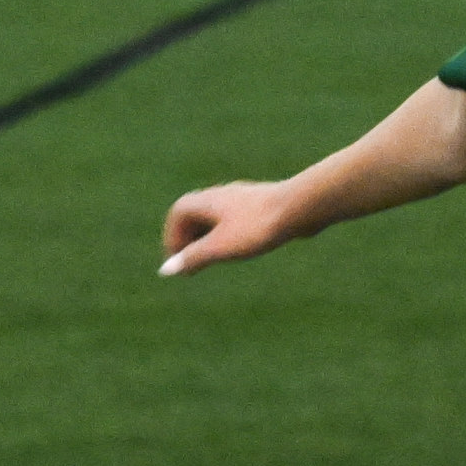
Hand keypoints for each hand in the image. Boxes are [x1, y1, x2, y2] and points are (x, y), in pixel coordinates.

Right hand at [159, 180, 303, 275]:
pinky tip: (243, 248)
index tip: (177, 261)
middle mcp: (222, 195)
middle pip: (196, 213)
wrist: (299, 208)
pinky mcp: (262, 205)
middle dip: (189, 238)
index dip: (173, 236)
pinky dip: (229, 234)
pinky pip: (237, 219)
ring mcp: (242, 198)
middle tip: (191, 264)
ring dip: (209, 237)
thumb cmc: (258, 226)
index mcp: (207, 201)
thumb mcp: (220, 247)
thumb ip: (193, 258)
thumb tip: (165, 270)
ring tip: (213, 259)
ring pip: (218, 216)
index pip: (178, 213)